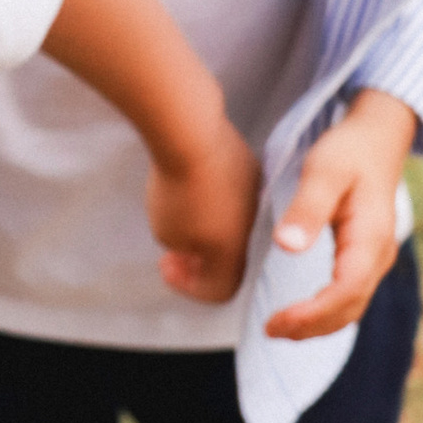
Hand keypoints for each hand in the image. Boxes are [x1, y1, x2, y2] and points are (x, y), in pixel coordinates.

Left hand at [146, 112, 262, 305]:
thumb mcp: (167, 233)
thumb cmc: (177, 189)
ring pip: (235, 223)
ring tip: (180, 214)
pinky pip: (235, 195)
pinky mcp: (250, 165)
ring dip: (209, 227)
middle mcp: (254, 225)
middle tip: (172, 249)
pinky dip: (215, 199)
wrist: (193, 132)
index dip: (190, 287)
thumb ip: (182, 248)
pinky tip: (192, 185)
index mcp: (235, 251)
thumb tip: (192, 240)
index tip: (167, 266)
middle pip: (230, 256)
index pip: (221, 290)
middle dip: (199, 257)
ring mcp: (255, 193)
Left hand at [262, 88, 416, 341]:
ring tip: (277, 328)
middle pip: (350, 308)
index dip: (314, 313)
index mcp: (371, 238)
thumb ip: (307, 208)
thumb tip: (287, 246)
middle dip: (311, 327)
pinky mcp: (365, 258)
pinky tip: (298, 313)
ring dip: (317, 325)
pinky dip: (324, 313)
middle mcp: (379, 256)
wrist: (376, 138)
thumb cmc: (349, 151)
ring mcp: (375, 260)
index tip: (277, 320)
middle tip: (268, 330)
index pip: (346, 290)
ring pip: (351, 308)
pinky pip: (349, 297)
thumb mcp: (323, 171)